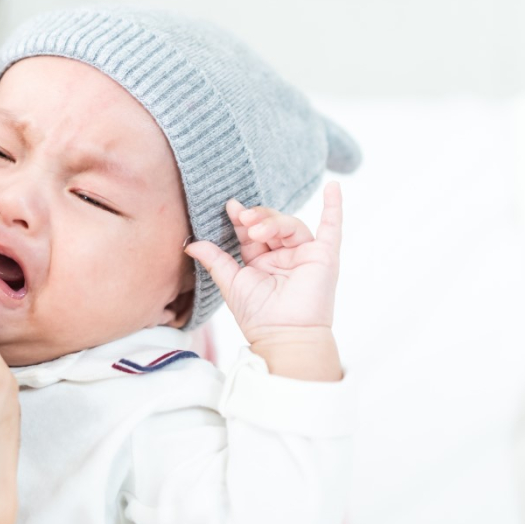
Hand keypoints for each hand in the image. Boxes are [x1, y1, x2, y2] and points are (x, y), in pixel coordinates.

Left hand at [186, 182, 344, 380]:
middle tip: (243, 217)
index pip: (251, 232)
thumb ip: (214, 259)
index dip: (241, 219)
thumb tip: (190, 243)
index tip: (230, 207)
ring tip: (256, 229)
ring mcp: (305, 255)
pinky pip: (332, 228)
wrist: (283, 336)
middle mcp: (284, 256)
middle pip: (271, 224)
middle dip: (257, 218)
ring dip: (273, 221)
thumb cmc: (258, 315)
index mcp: (262, 261)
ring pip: (291, 225)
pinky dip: (334, 207)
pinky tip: (334, 188)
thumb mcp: (231, 282)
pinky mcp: (325, 256)